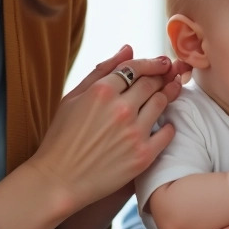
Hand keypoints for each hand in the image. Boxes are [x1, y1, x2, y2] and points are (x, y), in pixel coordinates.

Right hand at [25, 45, 185, 213]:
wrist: (58, 180)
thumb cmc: (61, 138)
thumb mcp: (73, 98)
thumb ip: (102, 71)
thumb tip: (128, 48)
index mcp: (102, 92)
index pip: (136, 67)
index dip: (152, 62)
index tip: (162, 62)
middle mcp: (121, 109)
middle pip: (152, 83)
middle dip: (162, 76)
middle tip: (169, 75)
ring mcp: (134, 132)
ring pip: (162, 103)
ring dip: (168, 95)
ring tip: (169, 93)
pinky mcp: (143, 155)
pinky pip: (168, 132)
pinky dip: (168, 125)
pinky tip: (163, 125)